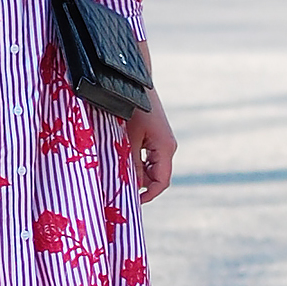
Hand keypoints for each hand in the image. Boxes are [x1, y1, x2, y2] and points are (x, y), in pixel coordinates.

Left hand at [127, 84, 176, 202]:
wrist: (136, 83)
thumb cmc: (132, 108)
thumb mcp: (129, 138)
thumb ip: (132, 163)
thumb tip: (133, 187)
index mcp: (165, 148)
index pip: (161, 182)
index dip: (148, 195)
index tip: (131, 202)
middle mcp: (168, 147)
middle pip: (157, 177)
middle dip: (141, 185)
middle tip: (119, 189)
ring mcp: (163, 141)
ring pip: (152, 168)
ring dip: (138, 174)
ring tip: (118, 174)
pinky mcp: (156, 136)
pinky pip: (149, 157)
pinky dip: (138, 163)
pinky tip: (122, 160)